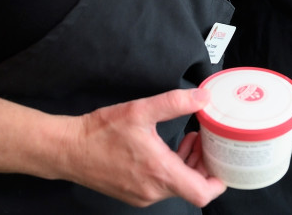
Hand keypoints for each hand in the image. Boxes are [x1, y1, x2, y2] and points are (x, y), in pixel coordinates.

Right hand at [62, 88, 225, 207]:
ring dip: (189, 164)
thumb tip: (204, 97)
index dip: (218, 180)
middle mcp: (153, 190)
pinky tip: (170, 147)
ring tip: (191, 138)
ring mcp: (142, 194)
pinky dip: (172, 168)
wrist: (68, 149)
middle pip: (193, 187)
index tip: (223, 160)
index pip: (202, 192)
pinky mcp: (133, 193)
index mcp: (160, 173)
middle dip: (204, 164)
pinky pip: (162, 186)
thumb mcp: (141, 110)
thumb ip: (175, 103)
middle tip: (207, 140)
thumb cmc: (101, 132)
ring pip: (178, 186)